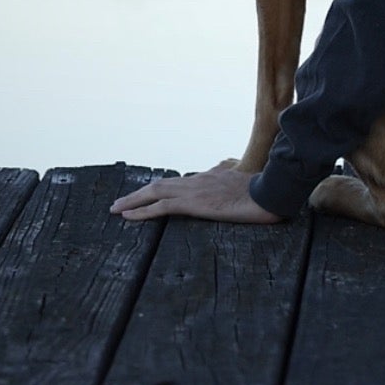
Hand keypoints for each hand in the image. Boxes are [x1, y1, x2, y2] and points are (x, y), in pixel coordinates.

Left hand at [110, 166, 284, 223]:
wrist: (269, 191)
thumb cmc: (261, 190)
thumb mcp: (243, 181)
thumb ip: (230, 174)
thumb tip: (226, 167)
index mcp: (207, 178)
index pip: (176, 183)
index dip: (158, 191)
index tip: (144, 197)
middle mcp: (196, 180)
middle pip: (160, 185)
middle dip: (137, 195)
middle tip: (119, 204)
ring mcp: (194, 190)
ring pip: (155, 193)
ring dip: (132, 201)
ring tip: (115, 209)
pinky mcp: (194, 202)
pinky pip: (162, 206)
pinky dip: (142, 211)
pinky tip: (128, 217)